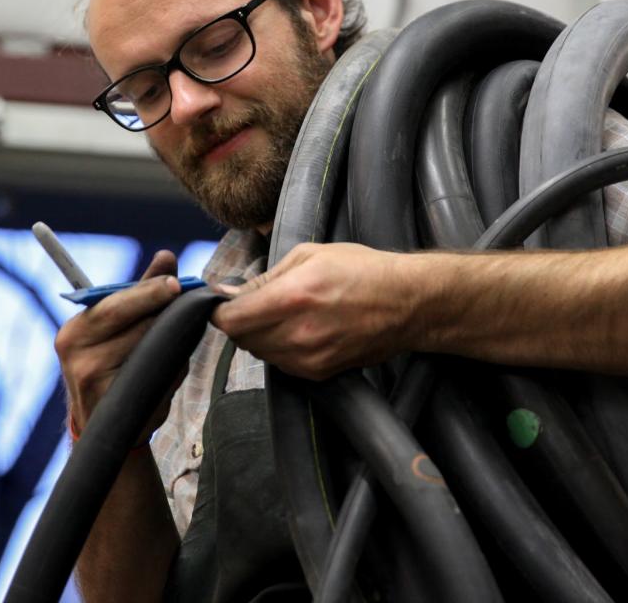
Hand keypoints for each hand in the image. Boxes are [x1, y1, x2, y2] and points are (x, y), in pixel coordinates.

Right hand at [55, 250, 183, 440]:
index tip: (174, 283)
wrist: (105, 427)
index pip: (113, 304)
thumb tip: (166, 256)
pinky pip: (150, 376)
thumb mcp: (122, 329)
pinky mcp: (108, 402)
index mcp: (75, 329)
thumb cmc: (115, 368)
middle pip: (125, 323)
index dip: (146, 292)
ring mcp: (88, 379)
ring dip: (169, 340)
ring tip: (184, 334)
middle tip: (188, 297)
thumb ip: (143, 293)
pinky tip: (175, 365)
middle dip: (159, 308)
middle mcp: (73, 352)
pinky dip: (168, 369)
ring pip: (142, 348)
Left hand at [211, 243, 417, 380]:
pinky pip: (282, 364)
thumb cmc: (363, 271)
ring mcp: (308, 358)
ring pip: (260, 353)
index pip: (230, 320)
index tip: (224, 303)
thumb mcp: (309, 255)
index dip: (221, 312)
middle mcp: (296, 333)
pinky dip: (281, 349)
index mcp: (291, 297)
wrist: (406, 302)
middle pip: (241, 339)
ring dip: (261, 336)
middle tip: (256, 305)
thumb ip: (264, 278)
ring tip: (284, 315)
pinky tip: (300, 330)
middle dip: (241, 322)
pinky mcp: (319, 372)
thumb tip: (229, 293)